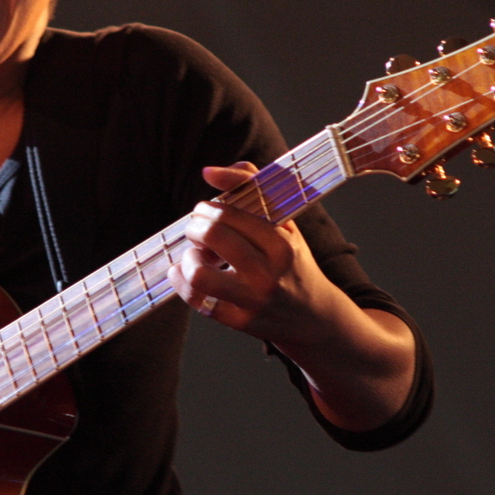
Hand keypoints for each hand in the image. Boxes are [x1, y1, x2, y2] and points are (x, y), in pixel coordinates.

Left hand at [170, 162, 335, 343]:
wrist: (312, 316)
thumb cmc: (291, 262)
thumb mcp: (284, 222)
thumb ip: (252, 186)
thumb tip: (209, 172)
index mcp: (282, 244)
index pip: (230, 214)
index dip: (207, 208)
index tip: (205, 211)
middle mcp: (269, 274)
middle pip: (213, 237)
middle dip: (194, 227)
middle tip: (196, 229)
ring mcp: (253, 301)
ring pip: (199, 274)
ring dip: (188, 258)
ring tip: (196, 254)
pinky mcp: (239, 322)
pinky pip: (197, 301)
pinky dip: (181, 282)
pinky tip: (184, 273)